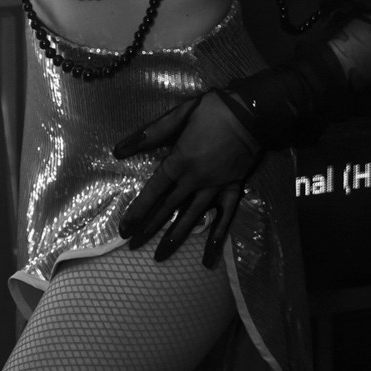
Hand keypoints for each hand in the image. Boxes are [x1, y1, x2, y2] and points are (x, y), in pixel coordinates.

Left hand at [114, 92, 262, 266]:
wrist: (252, 113)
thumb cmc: (212, 111)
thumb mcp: (178, 116)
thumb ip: (149, 134)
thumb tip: (118, 150)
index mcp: (180, 162)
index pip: (153, 192)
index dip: (137, 211)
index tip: (124, 229)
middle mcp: (195, 180)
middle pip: (168, 209)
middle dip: (149, 228)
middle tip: (133, 246)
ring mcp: (215, 188)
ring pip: (192, 218)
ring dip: (175, 238)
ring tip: (160, 256)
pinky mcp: (233, 190)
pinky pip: (225, 218)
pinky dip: (216, 238)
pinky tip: (208, 259)